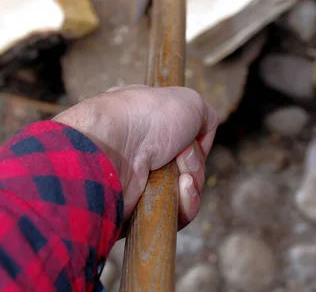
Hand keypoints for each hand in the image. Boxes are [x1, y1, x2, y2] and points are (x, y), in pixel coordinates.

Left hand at [54, 85, 217, 227]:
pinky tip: (179, 192)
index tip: (188, 137)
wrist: (110, 148)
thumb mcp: (189, 101)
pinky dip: (183, 204)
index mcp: (145, 121)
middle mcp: (138, 150)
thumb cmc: (145, 117)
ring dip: (191, 186)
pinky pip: (174, 214)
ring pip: (182, 193)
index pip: (182, 137)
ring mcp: (137, 181)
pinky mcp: (136, 211)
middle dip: (193, 166)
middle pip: (185, 167)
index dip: (192, 141)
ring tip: (181, 179)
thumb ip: (205, 117)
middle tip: (181, 157)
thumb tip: (203, 139)